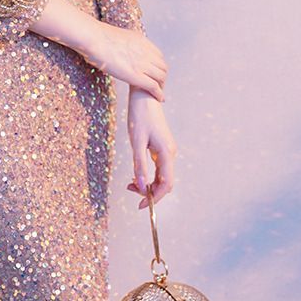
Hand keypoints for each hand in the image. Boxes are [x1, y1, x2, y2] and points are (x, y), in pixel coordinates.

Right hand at [84, 21, 167, 101]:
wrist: (93, 38)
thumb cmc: (97, 37)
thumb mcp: (117, 36)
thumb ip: (122, 42)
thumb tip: (115, 45)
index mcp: (141, 41)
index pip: (158, 56)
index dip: (158, 66)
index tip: (154, 73)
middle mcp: (145, 52)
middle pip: (163, 67)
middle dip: (162, 77)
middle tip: (157, 85)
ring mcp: (141, 63)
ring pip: (161, 77)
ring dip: (162, 86)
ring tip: (158, 93)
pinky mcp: (135, 75)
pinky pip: (154, 86)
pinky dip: (159, 94)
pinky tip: (159, 99)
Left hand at [126, 86, 177, 206]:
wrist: (144, 96)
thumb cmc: (140, 116)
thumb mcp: (136, 142)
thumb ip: (140, 165)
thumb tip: (142, 187)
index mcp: (166, 153)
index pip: (166, 184)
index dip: (155, 198)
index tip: (141, 205)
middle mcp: (170, 153)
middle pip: (165, 182)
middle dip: (149, 191)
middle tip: (130, 188)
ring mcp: (167, 150)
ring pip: (161, 175)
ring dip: (148, 183)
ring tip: (131, 182)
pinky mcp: (162, 147)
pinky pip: (158, 167)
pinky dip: (149, 174)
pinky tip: (137, 173)